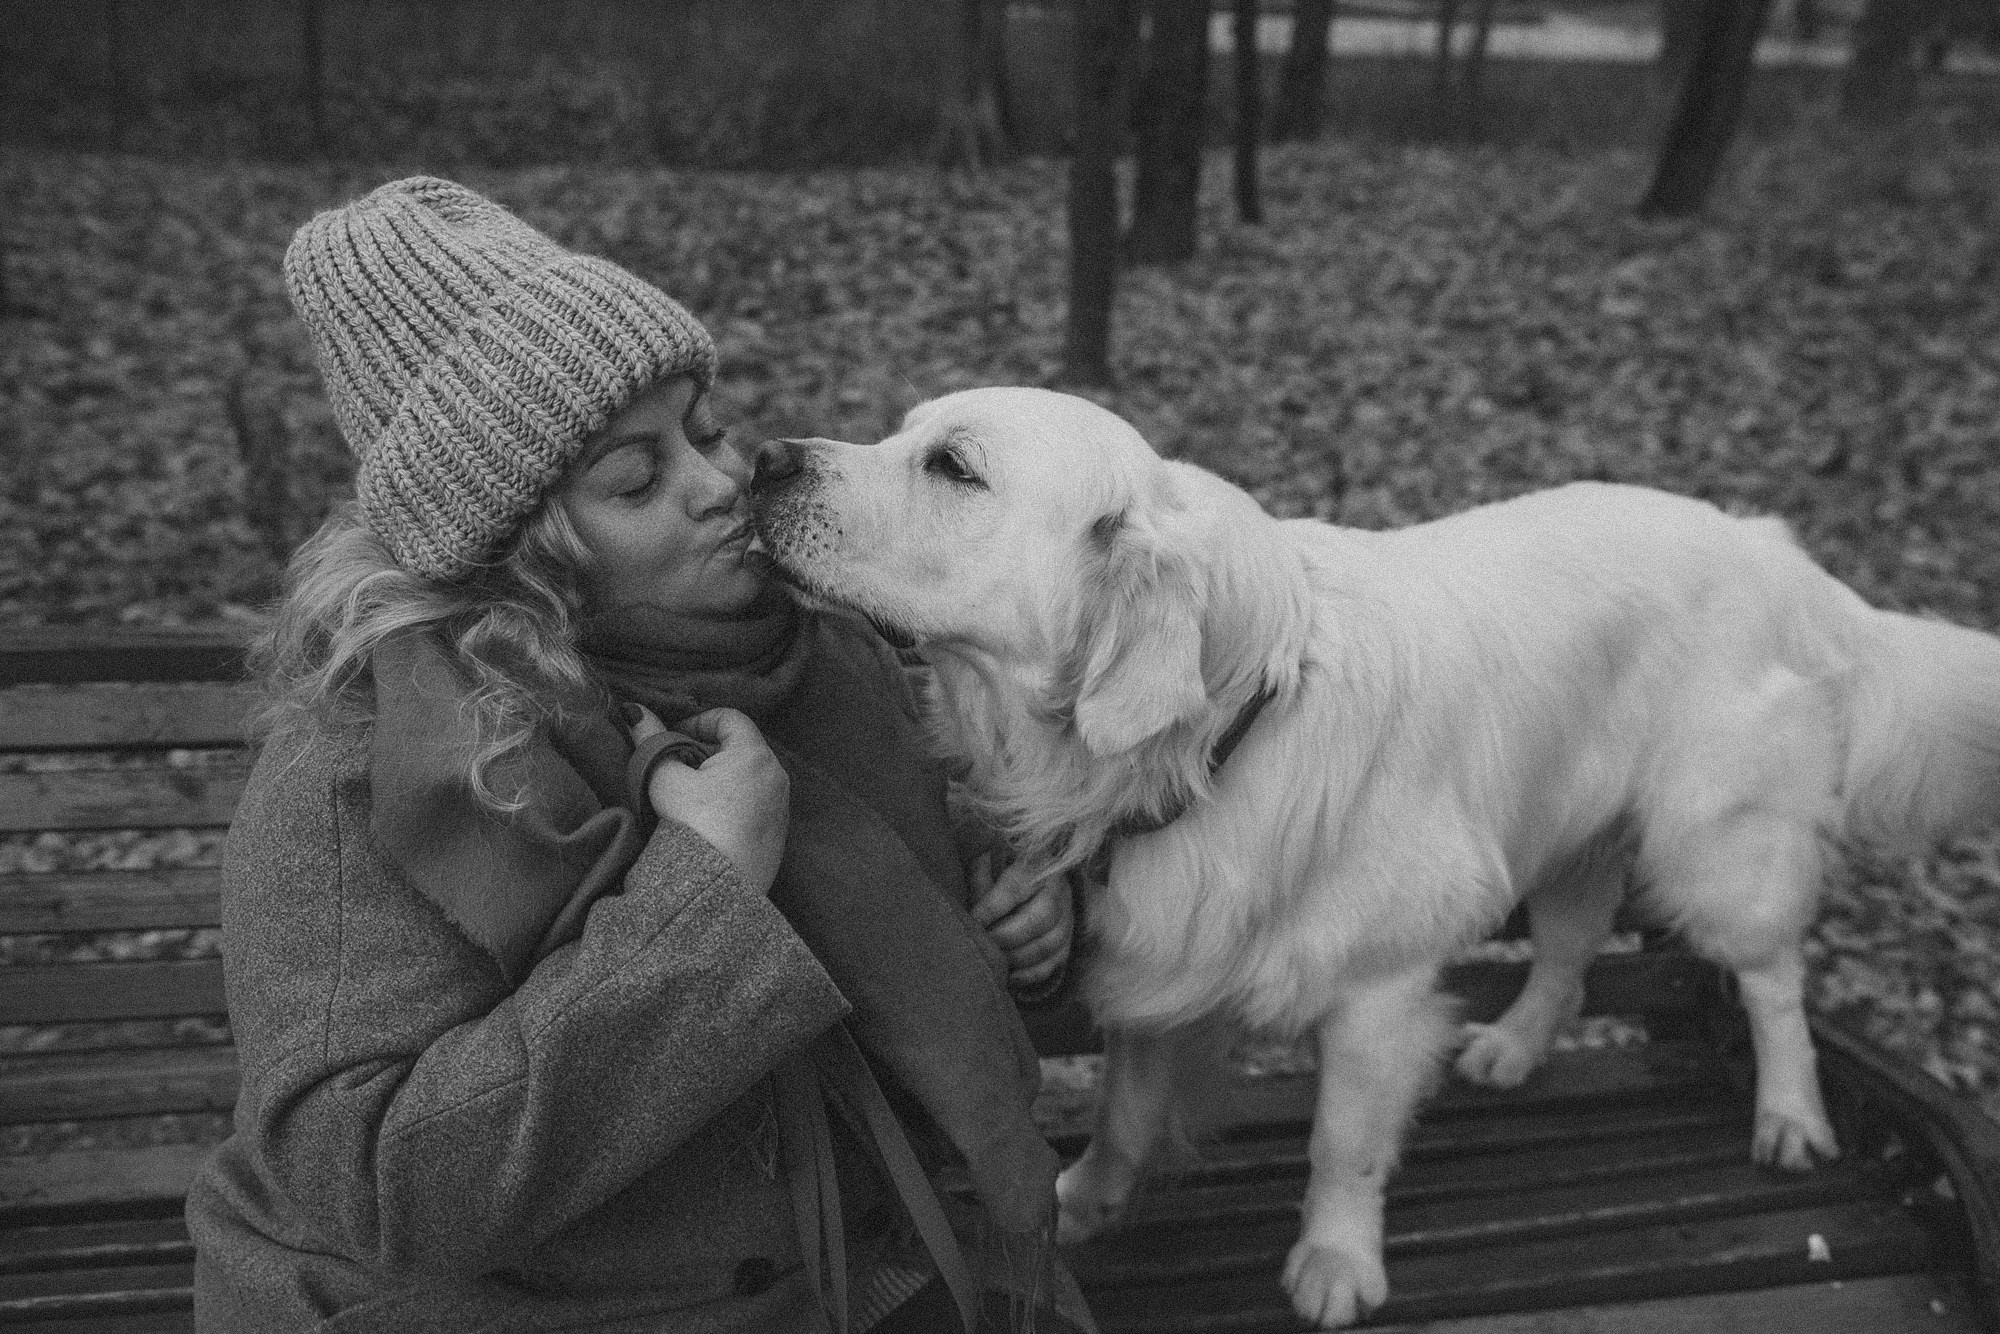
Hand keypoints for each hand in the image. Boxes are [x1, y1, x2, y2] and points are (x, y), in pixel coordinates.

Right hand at [630, 704, 789, 895]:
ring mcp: (781, 806)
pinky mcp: (778, 833)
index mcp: (755, 755)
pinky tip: (708, 819)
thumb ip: (650, 740)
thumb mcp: (664, 778)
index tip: (674, 737)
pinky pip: (755, 802)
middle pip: (740, 746)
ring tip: (689, 795)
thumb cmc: (694, 826)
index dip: (697, 721)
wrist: (718, 888)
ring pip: (747, 775)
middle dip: (707, 750)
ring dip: (719, 776)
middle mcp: (776, 776)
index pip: (729, 718)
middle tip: (677, 766)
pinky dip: (733, 800)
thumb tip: (634, 711)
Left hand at [970, 853, 1073, 992]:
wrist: (1035, 884)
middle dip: (1008, 935)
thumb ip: (980, 879)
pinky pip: (1053, 964)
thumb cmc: (1004, 875)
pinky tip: (1010, 976)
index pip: (1018, 886)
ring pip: (1049, 944)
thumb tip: (970, 897)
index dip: (994, 906)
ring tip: (995, 960)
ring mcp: (1067, 919)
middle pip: (1041, 917)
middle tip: (985, 943)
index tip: (974, 920)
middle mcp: (1059, 891)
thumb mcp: (990, 867)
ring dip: (1017, 957)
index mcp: (1039, 866)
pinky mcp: (1067, 943)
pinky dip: (1030, 974)